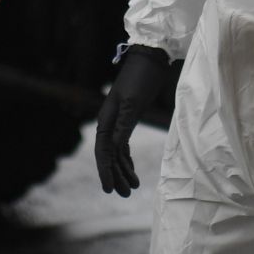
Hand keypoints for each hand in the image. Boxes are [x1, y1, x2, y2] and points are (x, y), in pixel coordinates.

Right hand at [94, 44, 176, 196]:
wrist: (151, 58)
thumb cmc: (141, 78)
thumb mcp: (133, 103)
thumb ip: (124, 126)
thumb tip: (115, 148)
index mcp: (106, 119)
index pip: (103, 151)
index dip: (105, 171)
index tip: (110, 190)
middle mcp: (109, 122)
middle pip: (109, 155)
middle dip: (116, 175)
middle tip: (126, 195)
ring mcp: (118, 121)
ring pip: (117, 152)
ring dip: (123, 170)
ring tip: (133, 188)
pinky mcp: (128, 119)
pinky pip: (123, 145)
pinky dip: (127, 158)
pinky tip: (131, 169)